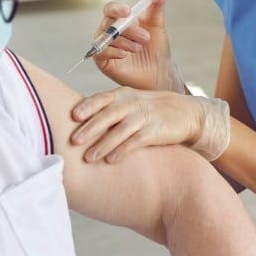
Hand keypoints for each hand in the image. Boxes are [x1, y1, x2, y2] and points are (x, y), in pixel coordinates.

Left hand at [70, 87, 229, 162]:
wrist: (184, 113)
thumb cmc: (148, 110)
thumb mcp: (129, 103)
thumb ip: (106, 109)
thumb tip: (75, 123)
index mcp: (122, 95)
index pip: (101, 98)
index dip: (87, 106)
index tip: (72, 116)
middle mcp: (132, 104)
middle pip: (108, 115)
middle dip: (90, 128)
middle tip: (73, 141)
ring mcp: (144, 117)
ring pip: (120, 130)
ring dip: (103, 144)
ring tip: (88, 158)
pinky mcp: (154, 131)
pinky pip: (136, 141)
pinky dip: (123, 150)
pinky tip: (111, 160)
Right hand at [92, 0, 184, 91]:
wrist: (159, 72)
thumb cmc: (156, 49)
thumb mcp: (157, 24)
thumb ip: (157, 4)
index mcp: (121, 20)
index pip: (111, 8)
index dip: (117, 8)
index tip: (128, 12)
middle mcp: (111, 32)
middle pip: (109, 23)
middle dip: (128, 29)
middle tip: (145, 37)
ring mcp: (106, 46)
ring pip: (106, 38)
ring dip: (125, 42)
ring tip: (139, 48)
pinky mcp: (104, 61)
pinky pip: (100, 52)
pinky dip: (114, 51)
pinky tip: (126, 55)